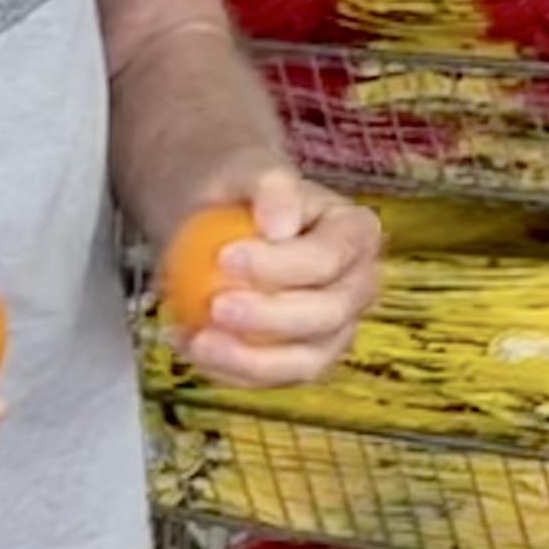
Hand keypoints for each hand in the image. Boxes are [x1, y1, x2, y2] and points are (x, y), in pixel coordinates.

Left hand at [177, 167, 380, 388]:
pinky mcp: (302, 359)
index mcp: (356, 234)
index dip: (281, 265)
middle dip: (270, 319)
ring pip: (306, 361)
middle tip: (215, 306)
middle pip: (327, 315)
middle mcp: (358, 287)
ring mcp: (335, 329)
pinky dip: (230, 371)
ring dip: (250, 360)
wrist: (221, 221)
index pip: (329, 258)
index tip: (225, 257)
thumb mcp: (251, 169)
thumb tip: (280, 224)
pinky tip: (189, 346)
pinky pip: (273, 378)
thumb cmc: (242, 194)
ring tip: (198, 341)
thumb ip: (270, 186)